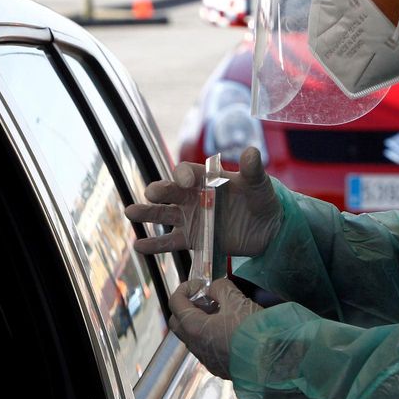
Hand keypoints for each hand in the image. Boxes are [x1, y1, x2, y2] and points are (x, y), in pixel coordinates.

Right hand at [126, 147, 279, 256]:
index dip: (184, 175)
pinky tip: (139, 246)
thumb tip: (252, 152)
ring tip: (130, 212)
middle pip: (169, 191)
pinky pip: (170, 242)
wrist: (268, 229)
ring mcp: (190, 218)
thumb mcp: (260, 184)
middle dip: (159, 191)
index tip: (187, 182)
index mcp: (205, 178)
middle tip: (151, 193)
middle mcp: (192, 196)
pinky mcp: (192, 239)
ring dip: (146, 213)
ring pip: (163, 215)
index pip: (187, 172)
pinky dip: (154, 245)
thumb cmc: (261, 199)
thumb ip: (253, 171)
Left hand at [168, 278, 262, 379]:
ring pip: (192, 337)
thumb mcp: (237, 299)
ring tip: (221, 312)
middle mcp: (196, 346)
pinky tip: (229, 329)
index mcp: (195, 328)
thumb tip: (213, 289)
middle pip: (178, 322)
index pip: (175, 303)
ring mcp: (206, 360)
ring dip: (200, 322)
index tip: (200, 284)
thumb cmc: (254, 330)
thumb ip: (219, 288)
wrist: (275, 361)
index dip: (185, 288)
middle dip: (188, 306)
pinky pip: (206, 348)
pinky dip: (210, 335)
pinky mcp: (218, 368)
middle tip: (207, 299)